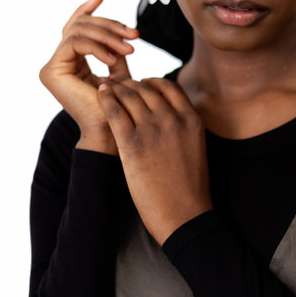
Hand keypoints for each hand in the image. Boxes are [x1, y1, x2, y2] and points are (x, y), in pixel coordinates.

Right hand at [39, 0, 139, 153]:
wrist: (113, 134)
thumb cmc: (121, 107)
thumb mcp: (119, 71)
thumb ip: (113, 49)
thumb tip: (120, 28)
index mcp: (69, 62)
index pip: (74, 28)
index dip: (86, 10)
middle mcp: (56, 64)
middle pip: (78, 26)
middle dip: (108, 25)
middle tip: (134, 34)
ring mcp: (51, 68)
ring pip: (77, 31)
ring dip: (107, 35)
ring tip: (130, 48)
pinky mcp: (51, 72)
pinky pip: (74, 43)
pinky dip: (97, 46)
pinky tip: (114, 57)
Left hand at [97, 77, 212, 243]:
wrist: (185, 214)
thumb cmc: (190, 187)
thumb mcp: (196, 148)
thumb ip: (183, 128)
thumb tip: (168, 118)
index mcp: (192, 119)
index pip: (168, 86)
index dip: (150, 82)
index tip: (140, 86)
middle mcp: (173, 119)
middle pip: (146, 88)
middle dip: (129, 83)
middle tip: (116, 83)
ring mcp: (152, 130)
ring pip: (129, 95)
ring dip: (115, 87)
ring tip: (105, 86)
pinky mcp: (132, 144)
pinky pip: (114, 112)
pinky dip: (106, 99)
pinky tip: (100, 94)